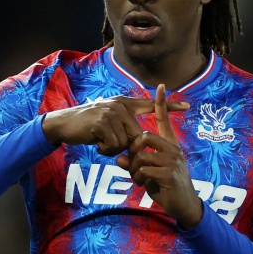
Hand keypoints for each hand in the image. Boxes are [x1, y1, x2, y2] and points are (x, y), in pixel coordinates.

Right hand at [42, 94, 189, 156]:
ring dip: (112, 148)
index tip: (188, 106)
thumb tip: (138, 141)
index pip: (150, 104)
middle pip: (137, 135)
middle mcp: (120, 104)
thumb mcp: (108, 122)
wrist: (64, 124)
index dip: (169, 106)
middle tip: (107, 143)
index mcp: (124, 104)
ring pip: (125, 142)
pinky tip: (95, 142)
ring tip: (99, 140)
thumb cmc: (87, 126)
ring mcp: (111, 111)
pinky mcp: (103, 121)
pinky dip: (105, 150)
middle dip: (124, 146)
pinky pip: (114, 145)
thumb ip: (124, 127)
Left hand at [116, 85, 202, 228]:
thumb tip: (119, 159)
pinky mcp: (169, 174)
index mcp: (170, 145)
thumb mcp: (148, 174)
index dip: (162, 103)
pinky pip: (143, 170)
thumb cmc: (167, 188)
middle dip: (133, 151)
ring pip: (141, 156)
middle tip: (134, 165)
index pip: (164, 120)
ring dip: (135, 170)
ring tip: (140, 179)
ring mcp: (173, 161)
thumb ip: (135, 164)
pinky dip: (138, 178)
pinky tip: (145, 184)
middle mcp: (174, 149)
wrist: (184, 206)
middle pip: (144, 136)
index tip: (160, 86)